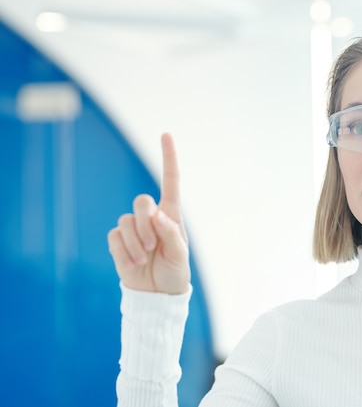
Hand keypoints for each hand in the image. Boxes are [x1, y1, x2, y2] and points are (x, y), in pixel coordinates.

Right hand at [108, 133, 189, 294]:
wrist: (157, 294)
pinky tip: (133, 264)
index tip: (166, 135)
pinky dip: (124, 252)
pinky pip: (114, 237)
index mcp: (171, 215)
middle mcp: (151, 218)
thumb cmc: (174, 271)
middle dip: (145, 223)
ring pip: (126, 221)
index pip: (170, 181)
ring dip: (136, 243)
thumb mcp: (180, 254)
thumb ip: (170, 233)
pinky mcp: (117, 242)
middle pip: (141, 201)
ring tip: (145, 259)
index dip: (168, 158)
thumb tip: (157, 215)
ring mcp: (132, 229)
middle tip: (152, 245)